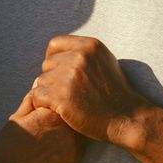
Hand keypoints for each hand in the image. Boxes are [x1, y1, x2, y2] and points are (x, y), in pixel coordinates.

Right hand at [0, 91, 84, 162]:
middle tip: (56, 118)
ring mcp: (74, 145)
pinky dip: (73, 142)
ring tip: (56, 132)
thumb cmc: (10, 146)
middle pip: (76, 113)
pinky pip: (80, 144)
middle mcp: (67, 128)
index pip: (66, 98)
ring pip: (81, 128)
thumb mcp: (17, 117)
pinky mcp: (75, 159)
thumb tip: (39, 87)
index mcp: (52, 114)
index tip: (53, 104)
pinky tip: (58, 145)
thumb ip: (31, 101)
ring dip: (73, 127)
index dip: (60, 99)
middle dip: (70, 112)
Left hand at [30, 35, 147, 143]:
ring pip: (41, 81)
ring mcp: (69, 76)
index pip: (55, 44)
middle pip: (47, 64)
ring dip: (48, 93)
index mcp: (90, 45)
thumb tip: (57, 52)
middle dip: (53, 79)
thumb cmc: (115, 93)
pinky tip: (57, 111)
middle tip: (66, 93)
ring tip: (65, 103)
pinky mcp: (60, 96)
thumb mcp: (105, 62)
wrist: (126, 118)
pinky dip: (42, 105)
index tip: (60, 73)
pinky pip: (37, 96)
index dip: (54, 59)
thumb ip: (84, 54)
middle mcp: (79, 56)